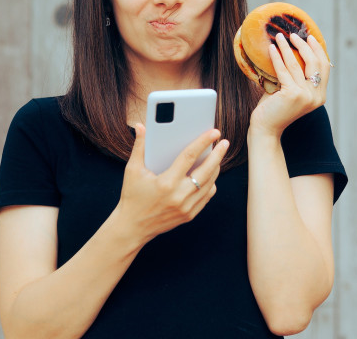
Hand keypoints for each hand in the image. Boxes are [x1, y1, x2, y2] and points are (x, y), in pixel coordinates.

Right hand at [114, 123, 228, 243]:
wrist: (132, 228)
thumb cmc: (132, 197)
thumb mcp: (133, 170)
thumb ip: (139, 147)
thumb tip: (140, 127)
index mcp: (166, 183)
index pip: (189, 157)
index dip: (203, 142)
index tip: (214, 132)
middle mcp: (179, 196)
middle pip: (206, 171)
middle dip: (218, 155)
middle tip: (225, 143)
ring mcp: (186, 207)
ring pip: (210, 184)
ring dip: (215, 168)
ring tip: (217, 156)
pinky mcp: (189, 215)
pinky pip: (206, 196)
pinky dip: (210, 184)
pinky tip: (209, 175)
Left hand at [248, 32, 330, 138]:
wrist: (266, 129)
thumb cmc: (275, 109)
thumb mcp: (290, 90)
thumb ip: (295, 75)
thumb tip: (290, 50)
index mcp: (320, 96)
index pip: (324, 67)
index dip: (318, 50)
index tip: (310, 37)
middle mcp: (316, 96)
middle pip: (315, 63)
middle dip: (304, 45)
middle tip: (293, 35)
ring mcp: (305, 96)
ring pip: (297, 64)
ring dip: (287, 48)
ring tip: (279, 37)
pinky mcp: (292, 94)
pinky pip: (283, 70)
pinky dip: (277, 57)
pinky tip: (271, 48)